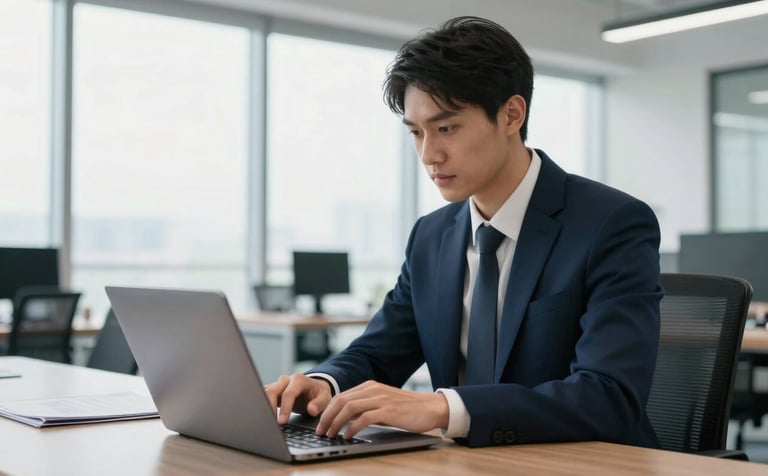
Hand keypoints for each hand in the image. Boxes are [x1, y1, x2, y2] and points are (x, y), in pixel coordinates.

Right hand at [264, 373, 332, 424]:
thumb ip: (319, 404)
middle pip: (272, 391)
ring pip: (265, 392)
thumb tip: (311, 410)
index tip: (282, 422)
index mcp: (299, 380)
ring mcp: (278, 384)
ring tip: (264, 421)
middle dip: (269, 407)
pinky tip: (261, 415)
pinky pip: (263, 395)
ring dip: (263, 406)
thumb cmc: (319, 394)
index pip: (288, 394)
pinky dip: (261, 404)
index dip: (284, 408)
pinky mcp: (273, 390)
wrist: (314, 388)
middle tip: (270, 422)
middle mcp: (286, 380)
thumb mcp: (325, 398)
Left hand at [316, 380, 448, 439]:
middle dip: (327, 417)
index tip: (321, 424)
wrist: (432, 407)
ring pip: (349, 408)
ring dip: (336, 422)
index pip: (341, 396)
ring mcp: (381, 399)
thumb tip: (346, 419)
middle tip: (320, 431)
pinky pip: (364, 418)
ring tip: (330, 435)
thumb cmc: (408, 409)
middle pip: (341, 400)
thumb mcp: (383, 403)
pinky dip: (352, 427)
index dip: (327, 410)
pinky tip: (348, 436)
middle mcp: (373, 390)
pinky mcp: (389, 411)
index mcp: (371, 386)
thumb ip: (367, 407)